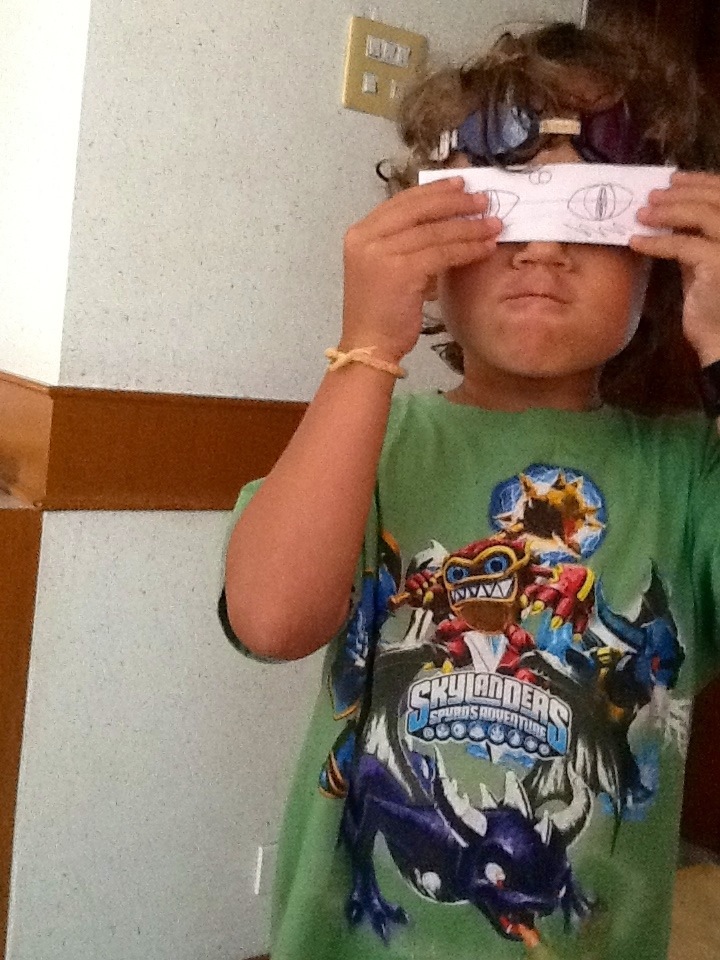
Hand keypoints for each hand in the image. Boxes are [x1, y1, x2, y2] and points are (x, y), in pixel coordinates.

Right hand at [341, 178, 502, 362]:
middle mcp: (367, 238)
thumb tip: (445, 219)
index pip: (402, 202)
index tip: (460, 186)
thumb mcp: (386, 268)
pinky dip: (466, 248)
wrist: (369, 347)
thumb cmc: (381, 313)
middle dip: (455, 202)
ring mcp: (381, 253)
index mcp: (361, 233)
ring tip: (494, 225)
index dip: (434, 191)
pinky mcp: (400, 271)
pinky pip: (442, 253)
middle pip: (419, 209)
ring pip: (435, 231)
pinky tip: (485, 248)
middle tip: (483, 201)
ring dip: (469, 227)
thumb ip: (404, 242)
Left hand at [630, 171, 719, 364]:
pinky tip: (636, 242)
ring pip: (703, 215)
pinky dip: (657, 241)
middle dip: (681, 192)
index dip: (700, 182)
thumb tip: (668, 216)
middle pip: (716, 198)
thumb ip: (694, 238)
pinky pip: (683, 245)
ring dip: (668, 209)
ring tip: (641, 213)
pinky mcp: (719, 264)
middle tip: (651, 194)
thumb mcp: (703, 262)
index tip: (674, 178)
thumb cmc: (713, 303)